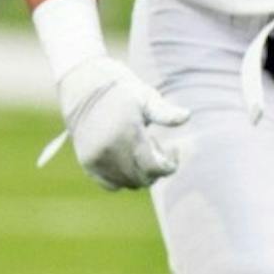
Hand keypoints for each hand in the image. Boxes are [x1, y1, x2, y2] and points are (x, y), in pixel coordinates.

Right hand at [54, 57, 189, 190]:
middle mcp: (109, 149)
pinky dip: (124, 178)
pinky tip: (129, 158)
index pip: (152, 167)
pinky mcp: (87, 163)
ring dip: (141, 173)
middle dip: (156, 168)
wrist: (86, 88)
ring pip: (127, 183)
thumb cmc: (124, 92)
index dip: (169, 165)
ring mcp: (96, 158)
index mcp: (127, 132)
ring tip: (142, 148)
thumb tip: (187, 116)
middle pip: (141, 178)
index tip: (174, 148)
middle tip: (158, 144)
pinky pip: (111, 184)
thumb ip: (165, 112)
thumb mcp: (146, 97)